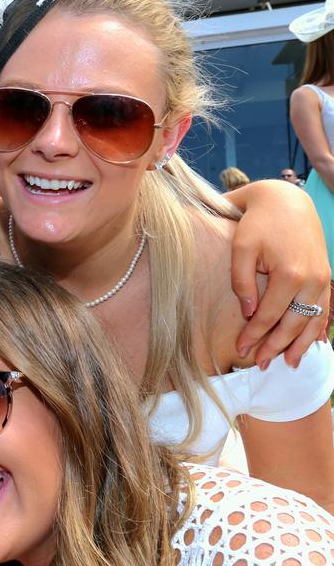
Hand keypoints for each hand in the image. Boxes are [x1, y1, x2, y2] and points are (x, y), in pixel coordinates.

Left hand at [229, 183, 330, 367]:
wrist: (286, 201)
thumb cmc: (257, 223)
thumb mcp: (240, 248)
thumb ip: (242, 282)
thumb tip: (249, 313)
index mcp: (289, 274)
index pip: (270, 316)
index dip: (254, 336)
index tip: (240, 350)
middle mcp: (312, 280)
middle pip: (294, 324)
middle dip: (276, 346)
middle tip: (261, 364)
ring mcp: (323, 279)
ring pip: (314, 321)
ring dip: (301, 344)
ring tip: (287, 364)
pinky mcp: (326, 276)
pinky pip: (325, 309)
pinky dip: (318, 329)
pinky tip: (312, 345)